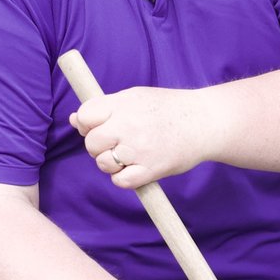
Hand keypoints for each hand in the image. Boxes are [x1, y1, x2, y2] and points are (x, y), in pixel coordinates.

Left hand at [69, 85, 228, 189]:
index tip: (98, 127)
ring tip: (128, 156)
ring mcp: (139, 148)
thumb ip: (105, 107)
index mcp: (123, 104)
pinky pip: (121, 182)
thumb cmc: (169, 109)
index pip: (86, 116)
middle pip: (91, 143)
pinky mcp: (151, 169)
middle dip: (98, 146)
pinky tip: (135, 169)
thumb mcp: (136, 97)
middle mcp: (128, 125)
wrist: (205, 121)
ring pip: (104, 163)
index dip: (87, 125)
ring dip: (111, 164)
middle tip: (115, 144)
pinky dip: (124, 179)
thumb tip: (74, 120)